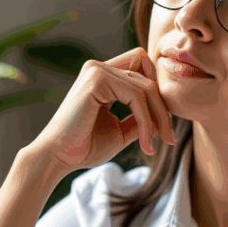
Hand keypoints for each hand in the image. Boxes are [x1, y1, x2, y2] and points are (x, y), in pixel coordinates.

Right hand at [28, 47, 174, 174]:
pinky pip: (136, 96)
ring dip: (158, 117)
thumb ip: (140, 117)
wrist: (58, 158)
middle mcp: (99, 68)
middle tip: (169, 137)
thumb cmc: (84, 147)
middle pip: (149, 76)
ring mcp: (96, 70)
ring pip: (146, 86)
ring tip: (157, 142)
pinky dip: (147, 120)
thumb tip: (165, 113)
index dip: (158, 93)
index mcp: (102, 76)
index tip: (164, 126)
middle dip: (163, 108)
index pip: (142, 68)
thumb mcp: (121, 130)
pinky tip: (145, 143)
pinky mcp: (96, 80)